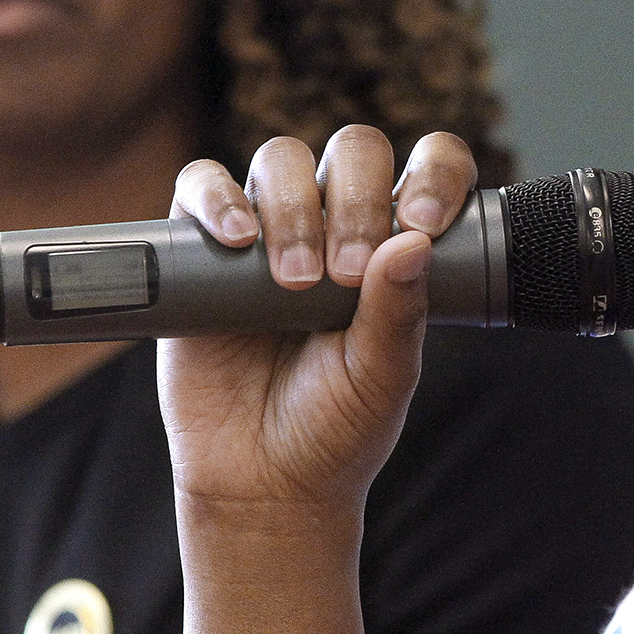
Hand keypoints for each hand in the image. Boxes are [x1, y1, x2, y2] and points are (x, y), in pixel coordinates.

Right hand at [159, 127, 477, 509]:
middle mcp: (334, 224)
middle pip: (351, 152)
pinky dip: (216, 199)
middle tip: (346, 273)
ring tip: (294, 282)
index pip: (427, 169)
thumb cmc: (334, 428)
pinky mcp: (199, 249)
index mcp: (395, 245)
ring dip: (293, 206)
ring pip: (280, 160)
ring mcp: (266, 230)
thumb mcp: (383, 377)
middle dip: (356, 199)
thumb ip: (399, 313)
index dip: (434, 174)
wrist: (261, 481)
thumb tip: (414, 241)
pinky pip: (199, 188)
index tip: (424, 222)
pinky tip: (237, 241)